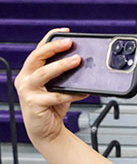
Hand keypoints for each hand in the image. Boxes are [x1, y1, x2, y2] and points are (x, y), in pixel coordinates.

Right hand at [14, 28, 87, 145]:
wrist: (46, 131)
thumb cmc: (52, 107)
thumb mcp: (58, 87)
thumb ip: (64, 75)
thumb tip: (82, 63)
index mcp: (30, 71)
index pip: (39, 50)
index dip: (51, 38)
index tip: (65, 32)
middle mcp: (25, 78)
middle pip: (37, 57)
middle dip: (53, 47)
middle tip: (70, 43)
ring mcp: (27, 91)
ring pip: (43, 74)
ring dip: (61, 66)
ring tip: (77, 61)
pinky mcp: (34, 104)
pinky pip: (56, 96)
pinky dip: (73, 93)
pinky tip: (84, 92)